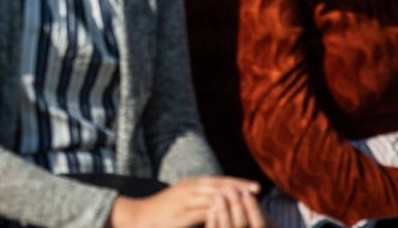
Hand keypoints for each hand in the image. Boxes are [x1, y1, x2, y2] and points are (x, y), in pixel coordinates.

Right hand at [110, 177, 263, 227]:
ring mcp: (185, 201)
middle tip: (258, 189)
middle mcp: (189, 188)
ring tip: (249, 199)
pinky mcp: (182, 214)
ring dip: (232, 198)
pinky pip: (203, 212)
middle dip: (239, 187)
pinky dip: (217, 212)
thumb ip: (200, 200)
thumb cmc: (163, 212)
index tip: (254, 186)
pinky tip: (229, 214)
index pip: (219, 180)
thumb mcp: (183, 201)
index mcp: (191, 184)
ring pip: (214, 196)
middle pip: (219, 185)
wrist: (139, 217)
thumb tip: (219, 203)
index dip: (237, 182)